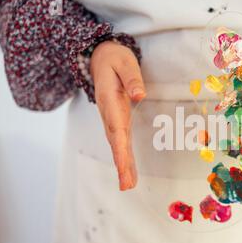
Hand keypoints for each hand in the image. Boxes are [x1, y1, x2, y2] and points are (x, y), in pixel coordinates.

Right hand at [90, 40, 145, 190]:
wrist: (100, 58)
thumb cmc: (114, 59)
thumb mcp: (124, 62)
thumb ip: (132, 78)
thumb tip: (141, 95)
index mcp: (109, 100)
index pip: (116, 126)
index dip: (119, 147)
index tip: (123, 164)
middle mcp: (108, 113)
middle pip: (115, 141)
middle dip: (121, 163)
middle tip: (126, 184)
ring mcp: (112, 119)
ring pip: (117, 145)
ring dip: (122, 165)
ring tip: (128, 184)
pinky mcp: (117, 121)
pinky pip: (120, 141)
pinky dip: (124, 157)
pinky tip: (129, 171)